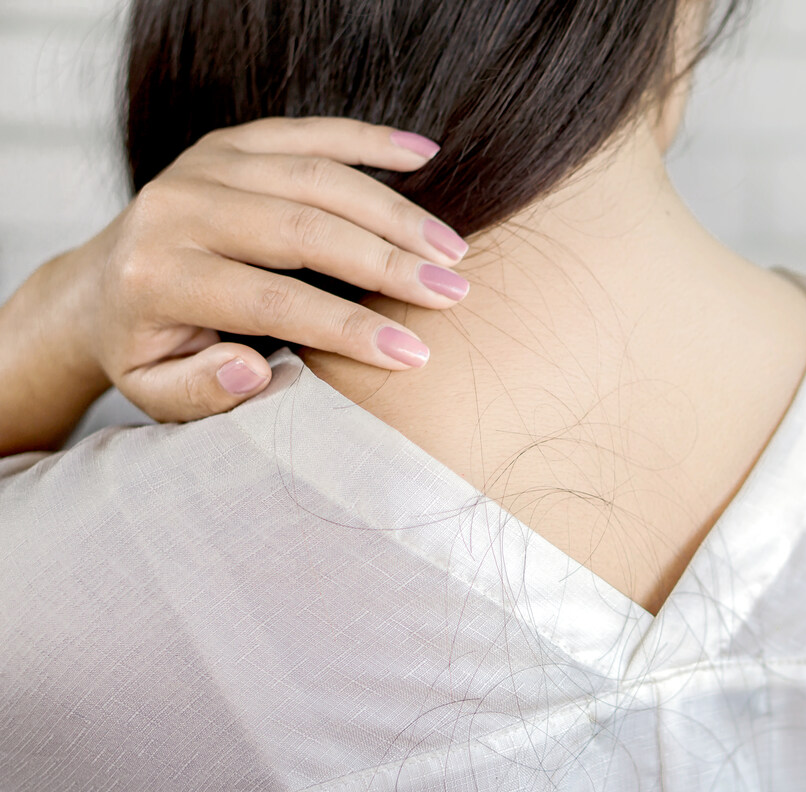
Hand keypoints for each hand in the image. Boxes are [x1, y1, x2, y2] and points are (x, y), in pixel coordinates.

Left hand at [65, 116, 468, 422]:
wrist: (101, 287)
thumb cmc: (147, 351)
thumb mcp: (158, 393)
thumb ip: (202, 391)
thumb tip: (254, 370)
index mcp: (158, 275)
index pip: (272, 301)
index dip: (348, 328)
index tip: (413, 353)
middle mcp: (176, 208)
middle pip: (304, 229)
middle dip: (388, 263)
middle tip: (453, 292)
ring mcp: (205, 165)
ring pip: (318, 177)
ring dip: (395, 212)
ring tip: (453, 248)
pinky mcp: (230, 143)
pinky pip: (311, 133)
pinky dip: (372, 142)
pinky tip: (425, 155)